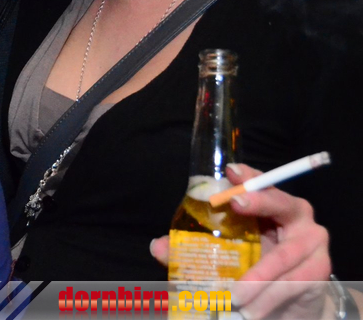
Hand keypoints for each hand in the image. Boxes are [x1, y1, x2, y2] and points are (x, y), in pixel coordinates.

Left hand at [150, 164, 330, 318]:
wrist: (289, 303)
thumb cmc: (253, 267)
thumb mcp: (224, 254)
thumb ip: (192, 248)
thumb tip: (157, 246)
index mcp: (270, 204)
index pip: (260, 181)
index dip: (247, 175)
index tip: (230, 171)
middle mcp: (295, 215)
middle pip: (280, 203)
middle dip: (259, 202)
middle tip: (235, 204)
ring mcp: (312, 242)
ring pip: (283, 255)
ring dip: (259, 276)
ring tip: (236, 295)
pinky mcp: (320, 269)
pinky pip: (294, 283)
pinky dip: (271, 297)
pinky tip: (254, 309)